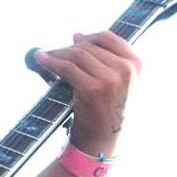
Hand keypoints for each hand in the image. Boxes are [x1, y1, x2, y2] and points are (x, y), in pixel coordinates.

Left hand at [33, 30, 141, 158]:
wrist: (101, 141)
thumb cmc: (104, 112)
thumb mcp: (115, 83)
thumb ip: (104, 60)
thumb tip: (77, 36)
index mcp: (135, 65)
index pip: (110, 38)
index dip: (89, 37)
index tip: (75, 39)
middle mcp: (126, 70)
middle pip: (90, 46)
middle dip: (69, 47)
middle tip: (54, 52)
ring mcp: (110, 79)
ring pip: (77, 55)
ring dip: (57, 53)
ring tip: (45, 55)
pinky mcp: (92, 89)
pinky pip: (67, 68)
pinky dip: (51, 62)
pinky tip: (41, 59)